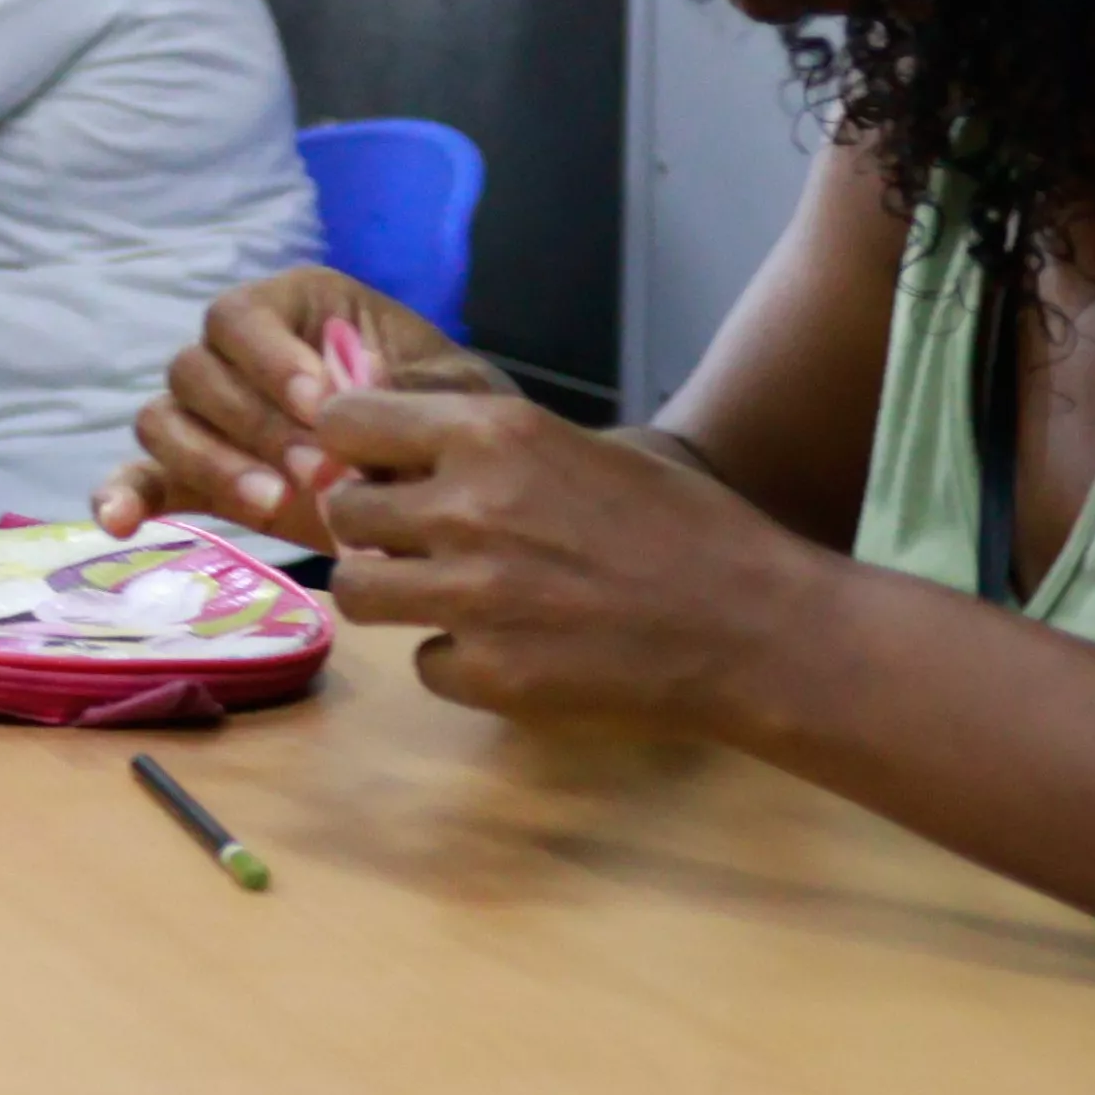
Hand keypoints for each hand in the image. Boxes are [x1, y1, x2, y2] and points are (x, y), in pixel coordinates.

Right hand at [96, 266, 506, 548]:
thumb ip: (400, 388)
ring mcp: (210, 416)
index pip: (240, 317)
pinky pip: (143, 476)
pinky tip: (117, 524)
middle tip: (320, 474)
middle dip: (255, 425)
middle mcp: (237, 354)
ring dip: (209, 463)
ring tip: (274, 504)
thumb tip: (345, 400)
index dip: (269, 360)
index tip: (321, 406)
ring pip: (164, 420)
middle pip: (195, 371)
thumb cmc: (452, 418)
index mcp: (291, 309)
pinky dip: (124, 495)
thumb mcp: (446, 391)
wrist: (458, 483)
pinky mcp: (197, 474)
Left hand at [294, 385, 810, 732]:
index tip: (372, 466)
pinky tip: (508, 647)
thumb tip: (406, 446)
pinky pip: (422, 662)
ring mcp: (470, 596)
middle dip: (368, 526)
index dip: (352, 447)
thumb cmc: (683, 525)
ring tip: (445, 595)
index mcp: (492, 434)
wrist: (753, 625)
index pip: (345, 421)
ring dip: (390, 592)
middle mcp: (466, 508)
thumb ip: (490, 445)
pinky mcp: (487, 672)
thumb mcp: (582, 446)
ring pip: (354, 591)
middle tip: (413, 541)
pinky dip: (454, 659)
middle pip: (341, 512)